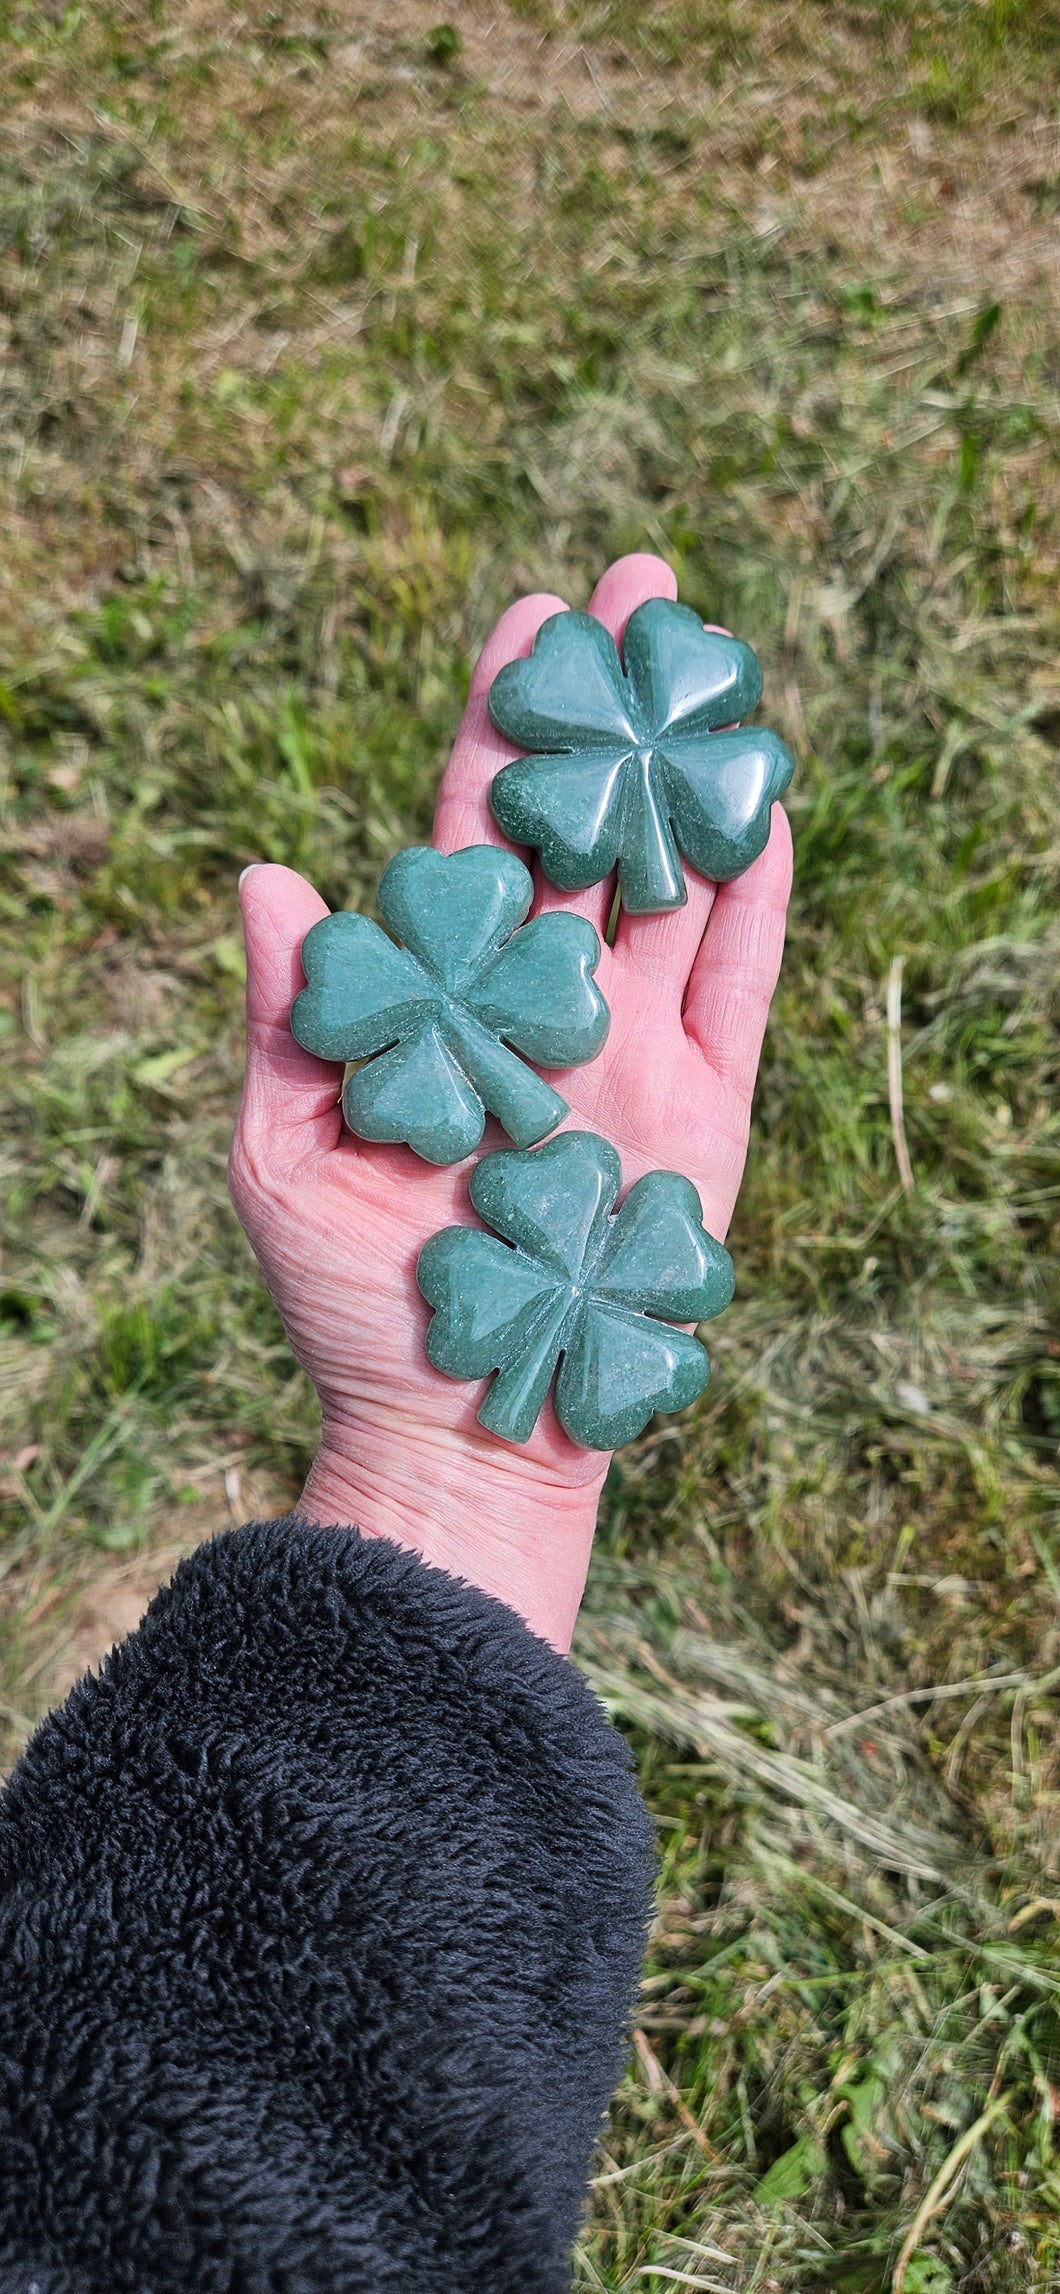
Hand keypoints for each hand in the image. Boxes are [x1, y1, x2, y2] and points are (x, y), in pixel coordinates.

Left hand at [228, 554, 791, 1649]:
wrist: (462, 1422)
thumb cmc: (356, 1299)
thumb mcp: (284, 1156)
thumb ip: (289, 1020)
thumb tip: (268, 878)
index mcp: (449, 1000)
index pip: (478, 837)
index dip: (503, 732)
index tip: (528, 625)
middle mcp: (548, 1006)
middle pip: (585, 831)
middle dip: (610, 714)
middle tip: (638, 587)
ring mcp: (632, 1051)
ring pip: (671, 886)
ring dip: (691, 780)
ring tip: (711, 668)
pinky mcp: (706, 1113)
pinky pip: (738, 989)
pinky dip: (754, 905)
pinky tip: (764, 814)